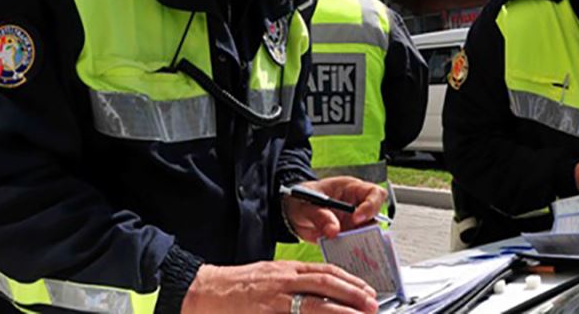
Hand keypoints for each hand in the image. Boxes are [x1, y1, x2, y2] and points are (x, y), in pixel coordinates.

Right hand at [182, 261, 377, 313]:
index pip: (325, 271)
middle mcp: (284, 280)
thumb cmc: (238, 285)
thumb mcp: (270, 274)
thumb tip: (321, 290)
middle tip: (372, 305)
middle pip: (326, 285)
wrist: (206, 290)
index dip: (349, 280)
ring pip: (315, 304)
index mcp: (287, 269)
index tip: (366, 290)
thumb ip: (294, 280)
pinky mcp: (267, 313)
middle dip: (353, 295)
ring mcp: (275, 299)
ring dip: (341, 311)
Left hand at [283, 177, 386, 243]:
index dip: (371, 205)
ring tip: (348, 249)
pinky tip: (343, 256)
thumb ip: (319, 215)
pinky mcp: (347, 237)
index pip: (374, 193)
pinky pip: (355, 246)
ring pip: (368, 234)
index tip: (357, 218)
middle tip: (354, 237)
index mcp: (350, 189)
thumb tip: (333, 230)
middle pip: (376, 216)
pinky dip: (351, 252)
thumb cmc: (301, 199)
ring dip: (360, 242)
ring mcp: (353, 223)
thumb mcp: (305, 204)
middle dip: (369, 228)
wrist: (291, 212)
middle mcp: (356, 206)